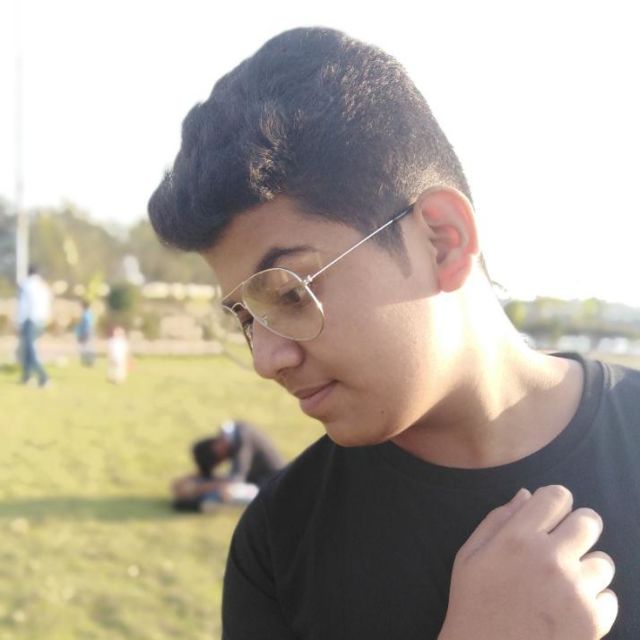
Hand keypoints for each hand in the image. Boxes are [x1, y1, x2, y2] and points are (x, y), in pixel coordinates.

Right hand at [439, 485, 617, 639]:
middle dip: (578, 528)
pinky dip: (594, 602)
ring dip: (587, 569)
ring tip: (564, 585)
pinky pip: (610, 597)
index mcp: (517, 537)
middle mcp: (550, 558)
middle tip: (564, 546)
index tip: (550, 518)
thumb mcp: (469, 555)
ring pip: (604, 561)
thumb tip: (527, 495)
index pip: (557, 496)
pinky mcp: (592, 621)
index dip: (555, 503)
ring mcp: (574, 590)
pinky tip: (569, 609)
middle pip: (589, 521)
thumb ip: (497, 519)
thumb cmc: (473, 604)